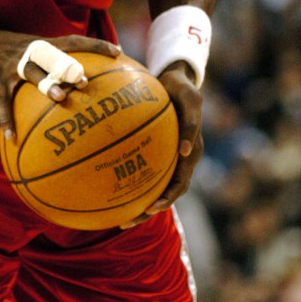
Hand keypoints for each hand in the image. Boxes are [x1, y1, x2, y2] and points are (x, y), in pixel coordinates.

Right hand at [0, 26, 120, 139]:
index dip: (96, 44)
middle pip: (55, 57)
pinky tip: (12, 137)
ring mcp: (11, 65)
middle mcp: (30, 52)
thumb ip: (45, 60)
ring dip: (47, 86)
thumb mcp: (24, 48)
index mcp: (41, 44)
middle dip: (72, 67)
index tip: (119, 51)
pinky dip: (6, 120)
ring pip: (32, 74)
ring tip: (61, 99)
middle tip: (88, 81)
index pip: (74, 40)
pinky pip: (2, 102)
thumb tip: (70, 79)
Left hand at [120, 61, 202, 226]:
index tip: (154, 206)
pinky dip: (131, 186)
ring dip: (141, 206)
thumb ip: (191, 121)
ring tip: (121, 220)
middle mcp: (181, 160)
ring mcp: (169, 158)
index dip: (170, 193)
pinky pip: (144, 174)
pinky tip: (109, 192)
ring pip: (156, 189)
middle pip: (168, 191)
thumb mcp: (190, 98)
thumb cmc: (181, 89)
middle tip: (134, 218)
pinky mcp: (157, 154)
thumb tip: (185, 150)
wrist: (175, 81)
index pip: (182, 180)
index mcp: (191, 151)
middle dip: (152, 207)